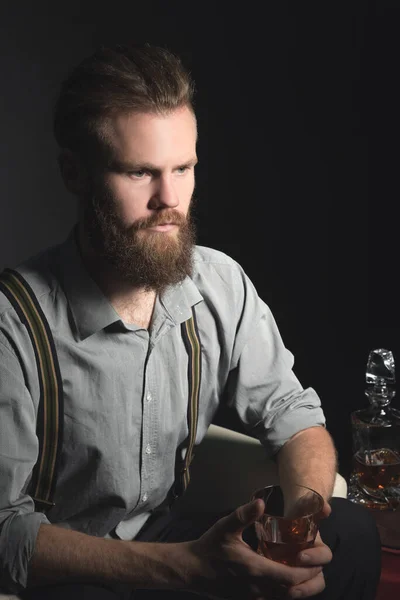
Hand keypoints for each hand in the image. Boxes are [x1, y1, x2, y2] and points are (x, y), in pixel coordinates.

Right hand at [182, 499, 331, 598]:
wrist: (192, 569)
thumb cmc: (210, 546)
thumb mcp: (225, 527)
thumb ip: (244, 515)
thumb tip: (261, 502)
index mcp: (255, 570)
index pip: (291, 577)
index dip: (308, 571)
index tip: (315, 559)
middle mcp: (258, 589)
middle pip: (294, 593)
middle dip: (309, 582)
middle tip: (316, 566)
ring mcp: (253, 598)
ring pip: (285, 599)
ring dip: (299, 588)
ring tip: (305, 571)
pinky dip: (285, 592)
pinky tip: (286, 578)